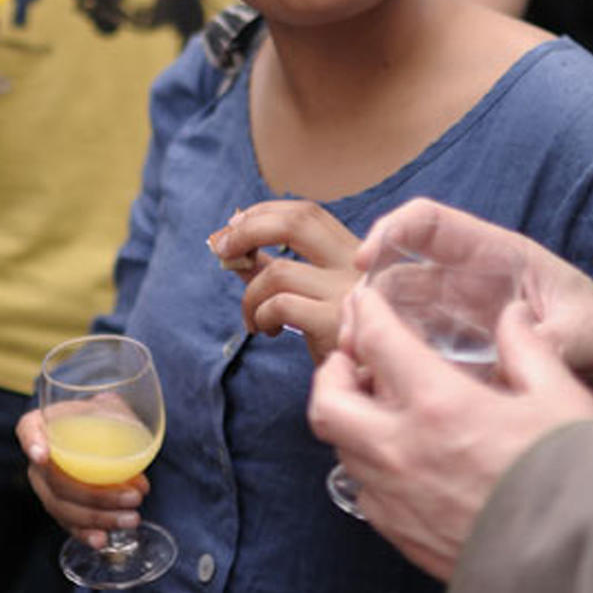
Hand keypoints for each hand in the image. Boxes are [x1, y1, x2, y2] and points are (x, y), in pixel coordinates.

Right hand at [17, 406, 146, 548]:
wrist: (95, 433)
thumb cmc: (98, 414)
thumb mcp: (106, 404)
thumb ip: (118, 413)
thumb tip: (134, 439)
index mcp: (42, 424)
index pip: (28, 430)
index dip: (32, 443)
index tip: (44, 455)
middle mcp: (38, 458)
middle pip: (57, 482)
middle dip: (95, 497)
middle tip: (132, 498)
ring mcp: (44, 486)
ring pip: (63, 508)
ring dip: (97, 519)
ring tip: (130, 519)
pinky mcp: (57, 505)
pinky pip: (66, 523)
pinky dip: (84, 534)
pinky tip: (102, 540)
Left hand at [208, 200, 360, 362]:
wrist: (370, 380)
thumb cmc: (336, 333)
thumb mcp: (310, 294)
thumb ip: (275, 269)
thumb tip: (232, 248)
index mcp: (353, 251)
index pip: (307, 212)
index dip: (265, 212)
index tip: (234, 225)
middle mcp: (356, 264)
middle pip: (297, 223)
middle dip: (248, 230)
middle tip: (222, 249)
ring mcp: (348, 291)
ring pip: (278, 272)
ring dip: (250, 294)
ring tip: (253, 318)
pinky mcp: (334, 322)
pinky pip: (280, 305)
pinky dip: (261, 316)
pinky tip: (269, 330)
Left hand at [308, 286, 592, 580]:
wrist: (575, 568)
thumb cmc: (573, 479)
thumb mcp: (561, 397)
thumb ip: (527, 348)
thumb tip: (510, 316)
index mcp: (439, 404)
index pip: (375, 341)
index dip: (363, 311)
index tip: (362, 300)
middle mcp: (402, 449)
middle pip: (327, 401)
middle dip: (331, 370)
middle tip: (353, 359)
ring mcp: (395, 496)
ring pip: (340, 447)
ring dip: (349, 418)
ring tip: (377, 406)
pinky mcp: (400, 534)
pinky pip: (363, 490)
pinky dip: (368, 464)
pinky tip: (399, 457)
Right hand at [358, 199, 592, 401]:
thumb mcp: (586, 332)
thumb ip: (556, 339)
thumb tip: (526, 351)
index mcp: (493, 255)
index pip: (430, 223)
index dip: (391, 230)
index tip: (364, 260)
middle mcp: (464, 278)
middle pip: (398, 269)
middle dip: (367, 292)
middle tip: (352, 330)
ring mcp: (454, 312)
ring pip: (394, 309)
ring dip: (369, 328)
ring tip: (356, 360)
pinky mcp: (452, 346)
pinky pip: (409, 344)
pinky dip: (387, 357)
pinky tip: (378, 381)